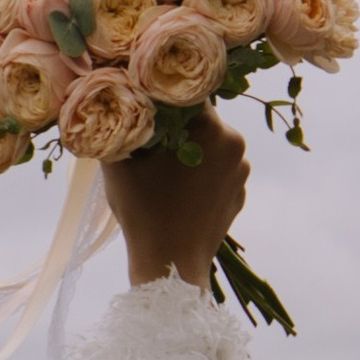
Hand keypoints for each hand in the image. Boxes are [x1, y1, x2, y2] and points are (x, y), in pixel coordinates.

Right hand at [97, 110, 250, 290]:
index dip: (163, 95)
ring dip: (191, 151)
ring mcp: (242, 171)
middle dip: (177, 126)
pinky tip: (179, 192)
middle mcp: (235, 142)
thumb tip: (117, 100)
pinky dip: (201, 175)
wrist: (171, 266)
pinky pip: (219, 172)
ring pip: (211, 145)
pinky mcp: (240, 194)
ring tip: (163, 173)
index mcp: (211, 127)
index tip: (145, 104)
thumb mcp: (120, 163)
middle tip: (150, 142)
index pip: (187, 92)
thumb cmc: (143, 212)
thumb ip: (120, 125)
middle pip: (201, 119)